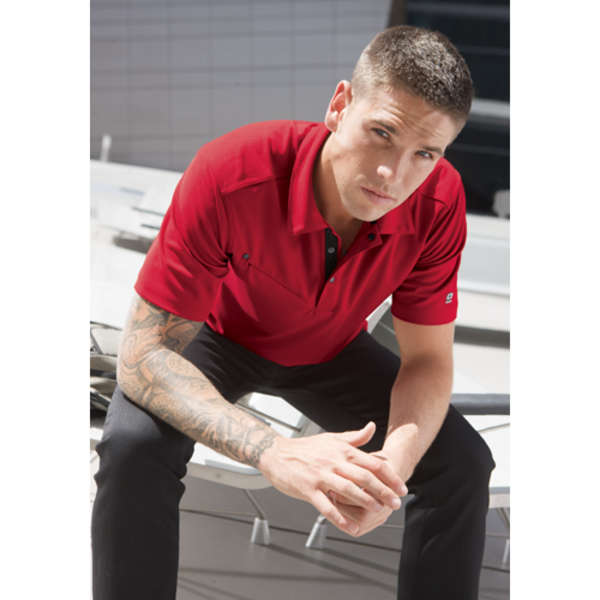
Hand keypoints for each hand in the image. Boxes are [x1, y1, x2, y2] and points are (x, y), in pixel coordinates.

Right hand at [258, 422, 407, 535]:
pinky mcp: (308, 489)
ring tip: (378, 512)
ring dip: (366, 502)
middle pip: (364, 477)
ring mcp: (321, 475)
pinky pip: (326, 505)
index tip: (401, 488)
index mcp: (342, 450)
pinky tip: (351, 527)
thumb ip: (354, 437)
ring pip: (348, 490)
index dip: (389, 476)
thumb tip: (372, 428)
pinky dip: (340, 517)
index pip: (372, 463)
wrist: (277, 453)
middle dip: (383, 491)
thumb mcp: (331, 439)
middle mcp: (334, 462)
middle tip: (396, 503)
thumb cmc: (306, 448)